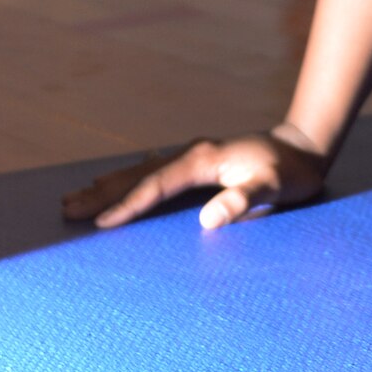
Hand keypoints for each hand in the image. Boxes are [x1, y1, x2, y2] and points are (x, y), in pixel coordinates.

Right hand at [59, 123, 328, 229]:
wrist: (305, 149)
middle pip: (137, 173)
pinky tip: (116, 182)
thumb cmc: (290, 173)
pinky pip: (153, 170)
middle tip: (66, 208)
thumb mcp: (273, 188)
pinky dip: (129, 178)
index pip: (156, 184)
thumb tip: (208, 220)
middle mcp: (192, 153)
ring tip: (76, 196)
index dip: (128, 204)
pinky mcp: (198, 162)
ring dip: (109, 183)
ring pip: (140, 169)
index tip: (101, 223)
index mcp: (203, 159)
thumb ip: (244, 200)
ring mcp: (193, 155)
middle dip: (102, 191)